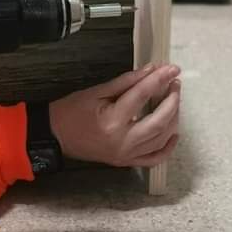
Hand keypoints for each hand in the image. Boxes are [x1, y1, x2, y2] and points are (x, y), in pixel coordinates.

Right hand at [48, 63, 180, 167]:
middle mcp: (123, 141)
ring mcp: (126, 154)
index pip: (143, 95)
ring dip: (173, 118)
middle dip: (172, 100)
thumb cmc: (72, 112)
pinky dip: (168, 147)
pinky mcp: (126, 162)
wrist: (56, 136)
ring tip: (174, 100)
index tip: (171, 69)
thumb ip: (126, 82)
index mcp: (113, 121)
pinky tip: (174, 132)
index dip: (159, 80)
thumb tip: (150, 70)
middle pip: (159, 121)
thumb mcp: (96, 91)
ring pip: (161, 138)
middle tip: (175, 84)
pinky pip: (154, 159)